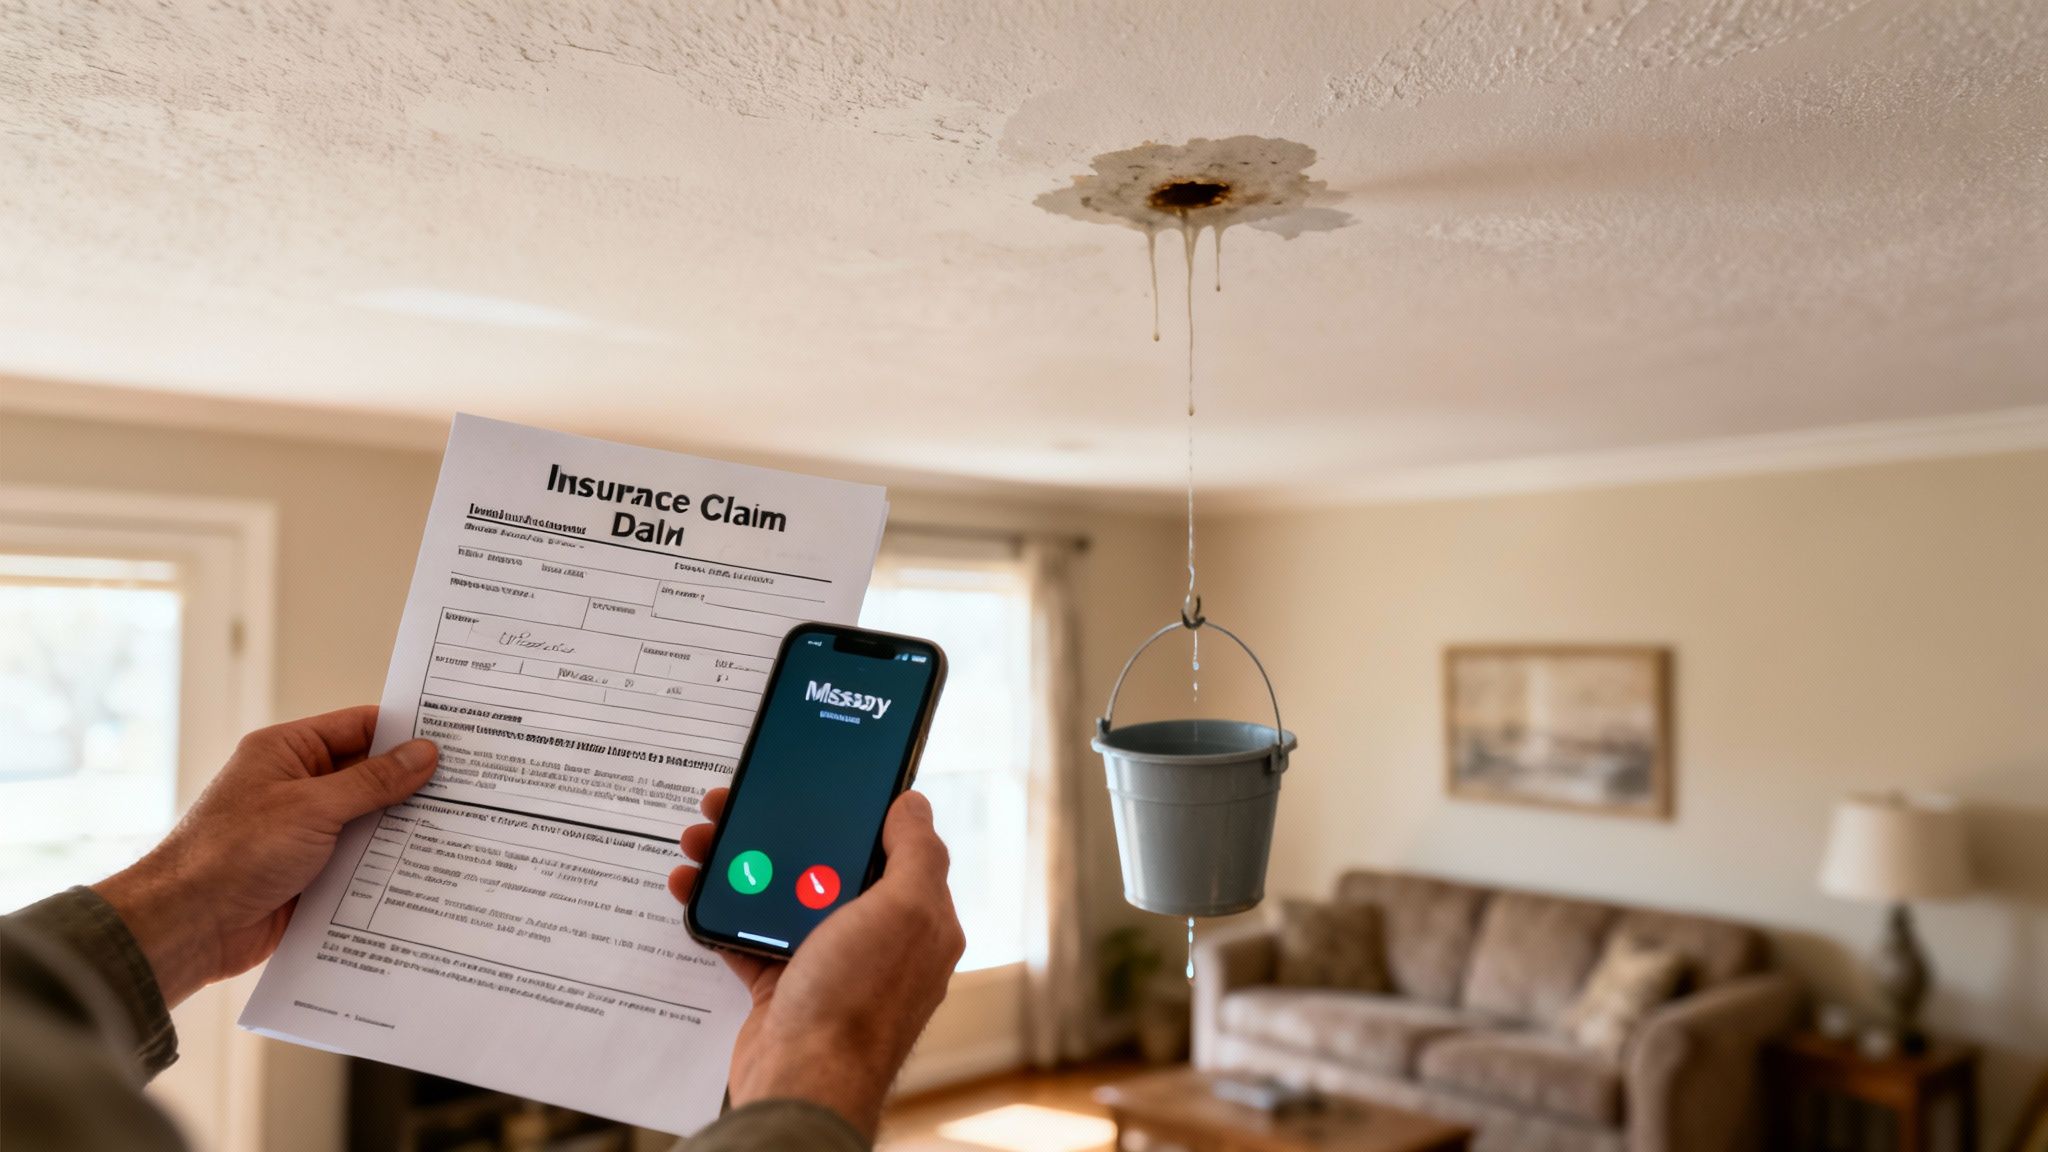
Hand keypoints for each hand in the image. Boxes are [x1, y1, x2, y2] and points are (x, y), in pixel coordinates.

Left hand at [92, 706, 437, 1006]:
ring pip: (369, 822)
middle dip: (413, 784)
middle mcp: (296, 787)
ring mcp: (304, 832)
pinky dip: (387, 866)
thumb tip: (422, 753)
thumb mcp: (311, 807)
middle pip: (370, 776)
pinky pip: (359, 862)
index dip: (405, 731)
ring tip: (460, 829)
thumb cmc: (230, 854)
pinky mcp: (310, 875)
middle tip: (470, 788)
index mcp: (287, 752)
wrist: (185, 927)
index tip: (454, 739)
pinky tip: (426, 870)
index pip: (359, 727)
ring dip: (403, 829)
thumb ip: (372, 781)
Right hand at [667, 789, 964, 1138]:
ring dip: (739, 860)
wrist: (801, 1084)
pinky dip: (718, 907)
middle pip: (826, 862)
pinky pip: (747, 932)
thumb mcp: (905, 912)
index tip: (816, 781)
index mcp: (918, 918)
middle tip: (734, 803)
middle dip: (781, 828)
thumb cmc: (857, 1003)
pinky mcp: (783, 984)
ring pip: (781, 890)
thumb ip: (916, 852)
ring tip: (700, 836)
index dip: (854, 809)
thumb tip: (913, 802)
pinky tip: (692, 883)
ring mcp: (828, 962)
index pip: (893, 845)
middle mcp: (877, 938)